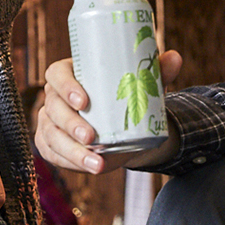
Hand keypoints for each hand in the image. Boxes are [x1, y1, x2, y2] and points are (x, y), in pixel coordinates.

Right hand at [35, 52, 183, 174]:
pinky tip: (90, 167)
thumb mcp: (142, 85)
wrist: (126, 130)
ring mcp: (50, 121)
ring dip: (72, 151)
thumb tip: (175, 57)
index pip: (56, 74)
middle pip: (53, 107)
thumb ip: (157, 71)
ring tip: (97, 163)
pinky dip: (70, 162)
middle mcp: (55, 96)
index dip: (65, 86)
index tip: (84, 101)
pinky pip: (53, 154)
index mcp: (70, 73)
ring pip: (52, 135)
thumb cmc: (127, 98)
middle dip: (70, 124)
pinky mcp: (51, 144)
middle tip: (90, 137)